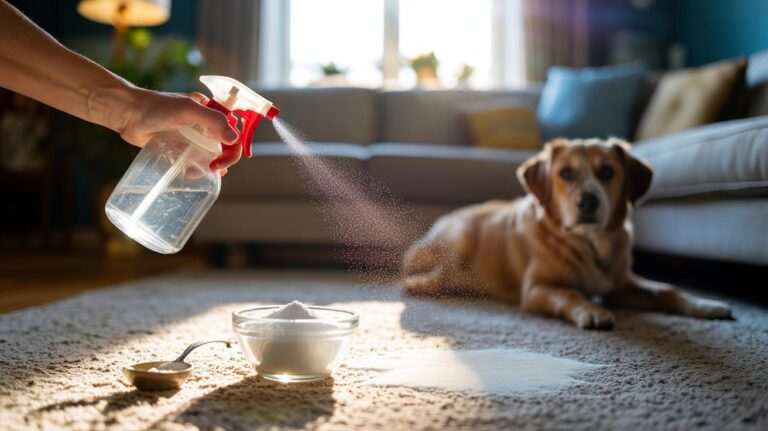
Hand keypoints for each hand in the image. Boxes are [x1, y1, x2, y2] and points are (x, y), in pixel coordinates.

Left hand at [118, 88, 240, 174]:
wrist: (128, 114)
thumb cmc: (156, 107)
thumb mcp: (188, 110)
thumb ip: (213, 121)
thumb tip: (234, 139)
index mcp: (211, 111)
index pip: (233, 131)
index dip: (233, 148)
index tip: (222, 160)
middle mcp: (204, 124)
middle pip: (225, 145)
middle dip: (223, 160)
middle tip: (213, 169)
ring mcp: (192, 136)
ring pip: (211, 155)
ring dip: (210, 166)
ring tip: (201, 173)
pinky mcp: (180, 146)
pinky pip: (195, 159)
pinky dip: (196, 168)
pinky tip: (190, 173)